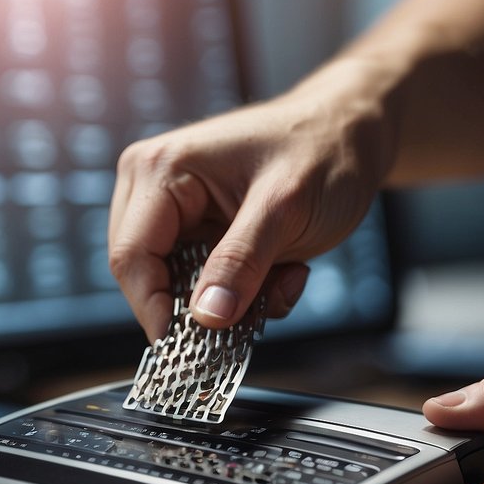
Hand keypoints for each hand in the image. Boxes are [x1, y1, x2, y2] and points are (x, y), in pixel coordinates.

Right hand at [107, 64, 393, 340]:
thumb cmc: (322, 149)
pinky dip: (246, 294)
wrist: (352, 132)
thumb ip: (242, 263)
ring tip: (284, 279)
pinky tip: (284, 271)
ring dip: (234, 301)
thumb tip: (206, 317)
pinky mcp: (200, 232)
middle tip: (255, 310)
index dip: (154, 308)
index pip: (131, 256)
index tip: (188, 351)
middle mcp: (154, 187)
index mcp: (160, 169)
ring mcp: (176, 211)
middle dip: (202, 305)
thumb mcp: (285, 209)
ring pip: (179, 288)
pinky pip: (206, 286)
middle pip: (146, 276)